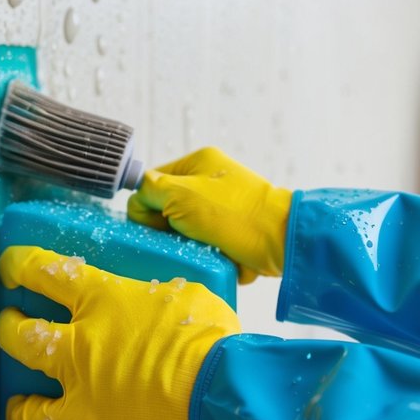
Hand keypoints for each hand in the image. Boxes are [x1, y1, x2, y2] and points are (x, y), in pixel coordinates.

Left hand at [0, 245, 241, 419]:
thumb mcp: (186, 295)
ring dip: (12, 352)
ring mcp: (79, 376)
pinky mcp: (86, 417)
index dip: (20, 265)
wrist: (215, 387)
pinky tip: (22, 415)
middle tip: (10, 318)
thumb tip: (162, 300)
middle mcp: (82, 334)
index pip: (46, 270)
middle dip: (9, 319)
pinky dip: (26, 418)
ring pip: (24, 360)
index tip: (12, 266)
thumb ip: (160, 295)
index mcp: (105, 296)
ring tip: (12, 354)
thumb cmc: (209, 339)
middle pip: (23, 322)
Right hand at [126, 147, 291, 283]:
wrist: (282, 240)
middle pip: (170, 209)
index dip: (147, 206)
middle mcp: (212, 180)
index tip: (155, 225)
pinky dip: (210, 254)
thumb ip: (149, 191)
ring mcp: (225, 206)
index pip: (154, 182)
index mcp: (199, 162)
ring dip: (190, 245)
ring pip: (187, 230)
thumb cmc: (232, 214)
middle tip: (181, 238)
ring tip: (203, 249)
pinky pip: (208, 245)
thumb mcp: (180, 195)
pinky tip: (218, 257)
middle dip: (171, 229)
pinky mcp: (235, 231)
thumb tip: (137, 201)